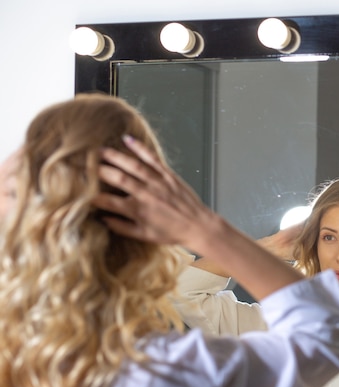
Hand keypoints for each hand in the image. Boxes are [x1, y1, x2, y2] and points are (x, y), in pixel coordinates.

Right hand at [94, 136, 303, 298]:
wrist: (198, 225)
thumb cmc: (171, 232)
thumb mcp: (144, 235)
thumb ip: (122, 227)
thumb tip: (103, 219)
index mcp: (137, 211)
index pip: (108, 202)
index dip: (92, 196)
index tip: (80, 191)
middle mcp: (146, 194)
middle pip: (117, 179)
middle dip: (99, 171)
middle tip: (84, 164)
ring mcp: (157, 182)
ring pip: (133, 165)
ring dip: (115, 156)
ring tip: (99, 150)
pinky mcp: (168, 175)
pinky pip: (152, 159)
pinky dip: (140, 148)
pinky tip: (127, 139)